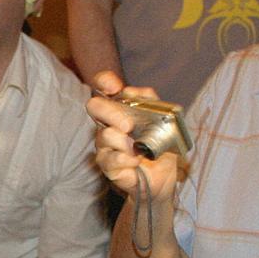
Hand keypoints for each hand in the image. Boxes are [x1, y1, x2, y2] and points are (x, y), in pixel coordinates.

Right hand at [86, 70, 178, 202]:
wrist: (163, 176)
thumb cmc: (160, 145)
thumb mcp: (162, 119)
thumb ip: (149, 100)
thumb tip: (131, 90)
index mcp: (120, 108)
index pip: (103, 86)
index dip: (104, 81)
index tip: (114, 86)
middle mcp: (107, 123)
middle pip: (94, 106)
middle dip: (112, 113)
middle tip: (129, 125)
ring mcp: (105, 144)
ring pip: (105, 135)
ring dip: (126, 142)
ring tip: (140, 150)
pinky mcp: (107, 165)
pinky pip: (111, 158)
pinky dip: (127, 159)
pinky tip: (137, 161)